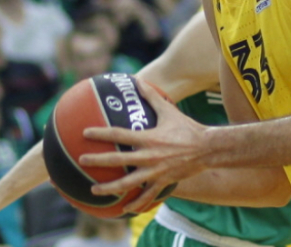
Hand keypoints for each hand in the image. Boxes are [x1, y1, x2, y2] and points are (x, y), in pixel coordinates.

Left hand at [79, 80, 208, 213]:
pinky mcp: (163, 181)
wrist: (208, 148)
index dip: (101, 134)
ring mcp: (155, 171)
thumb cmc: (187, 128)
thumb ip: (152, 97)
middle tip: (82, 161)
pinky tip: (125, 209)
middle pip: (118, 161)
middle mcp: (149, 156)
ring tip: (94, 190)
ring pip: (128, 184)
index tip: (85, 134)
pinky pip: (147, 196)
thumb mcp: (169, 110)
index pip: (119, 135)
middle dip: (98, 161)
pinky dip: (136, 203)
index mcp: (148, 138)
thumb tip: (139, 81)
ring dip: (110, 188)